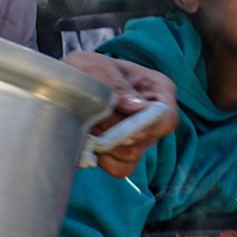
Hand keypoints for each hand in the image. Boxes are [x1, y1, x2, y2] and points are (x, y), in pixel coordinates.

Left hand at [64, 52, 178, 177]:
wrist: (70, 81)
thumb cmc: (87, 69)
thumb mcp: (97, 68)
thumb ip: (116, 85)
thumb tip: (136, 107)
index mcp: (159, 89)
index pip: (167, 118)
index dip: (145, 127)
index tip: (119, 127)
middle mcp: (156, 116)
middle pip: (145, 139)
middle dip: (114, 132)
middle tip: (90, 116)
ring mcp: (143, 137)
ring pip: (131, 154)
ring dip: (103, 142)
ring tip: (87, 122)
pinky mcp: (127, 153)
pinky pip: (121, 168)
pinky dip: (103, 159)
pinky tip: (90, 140)